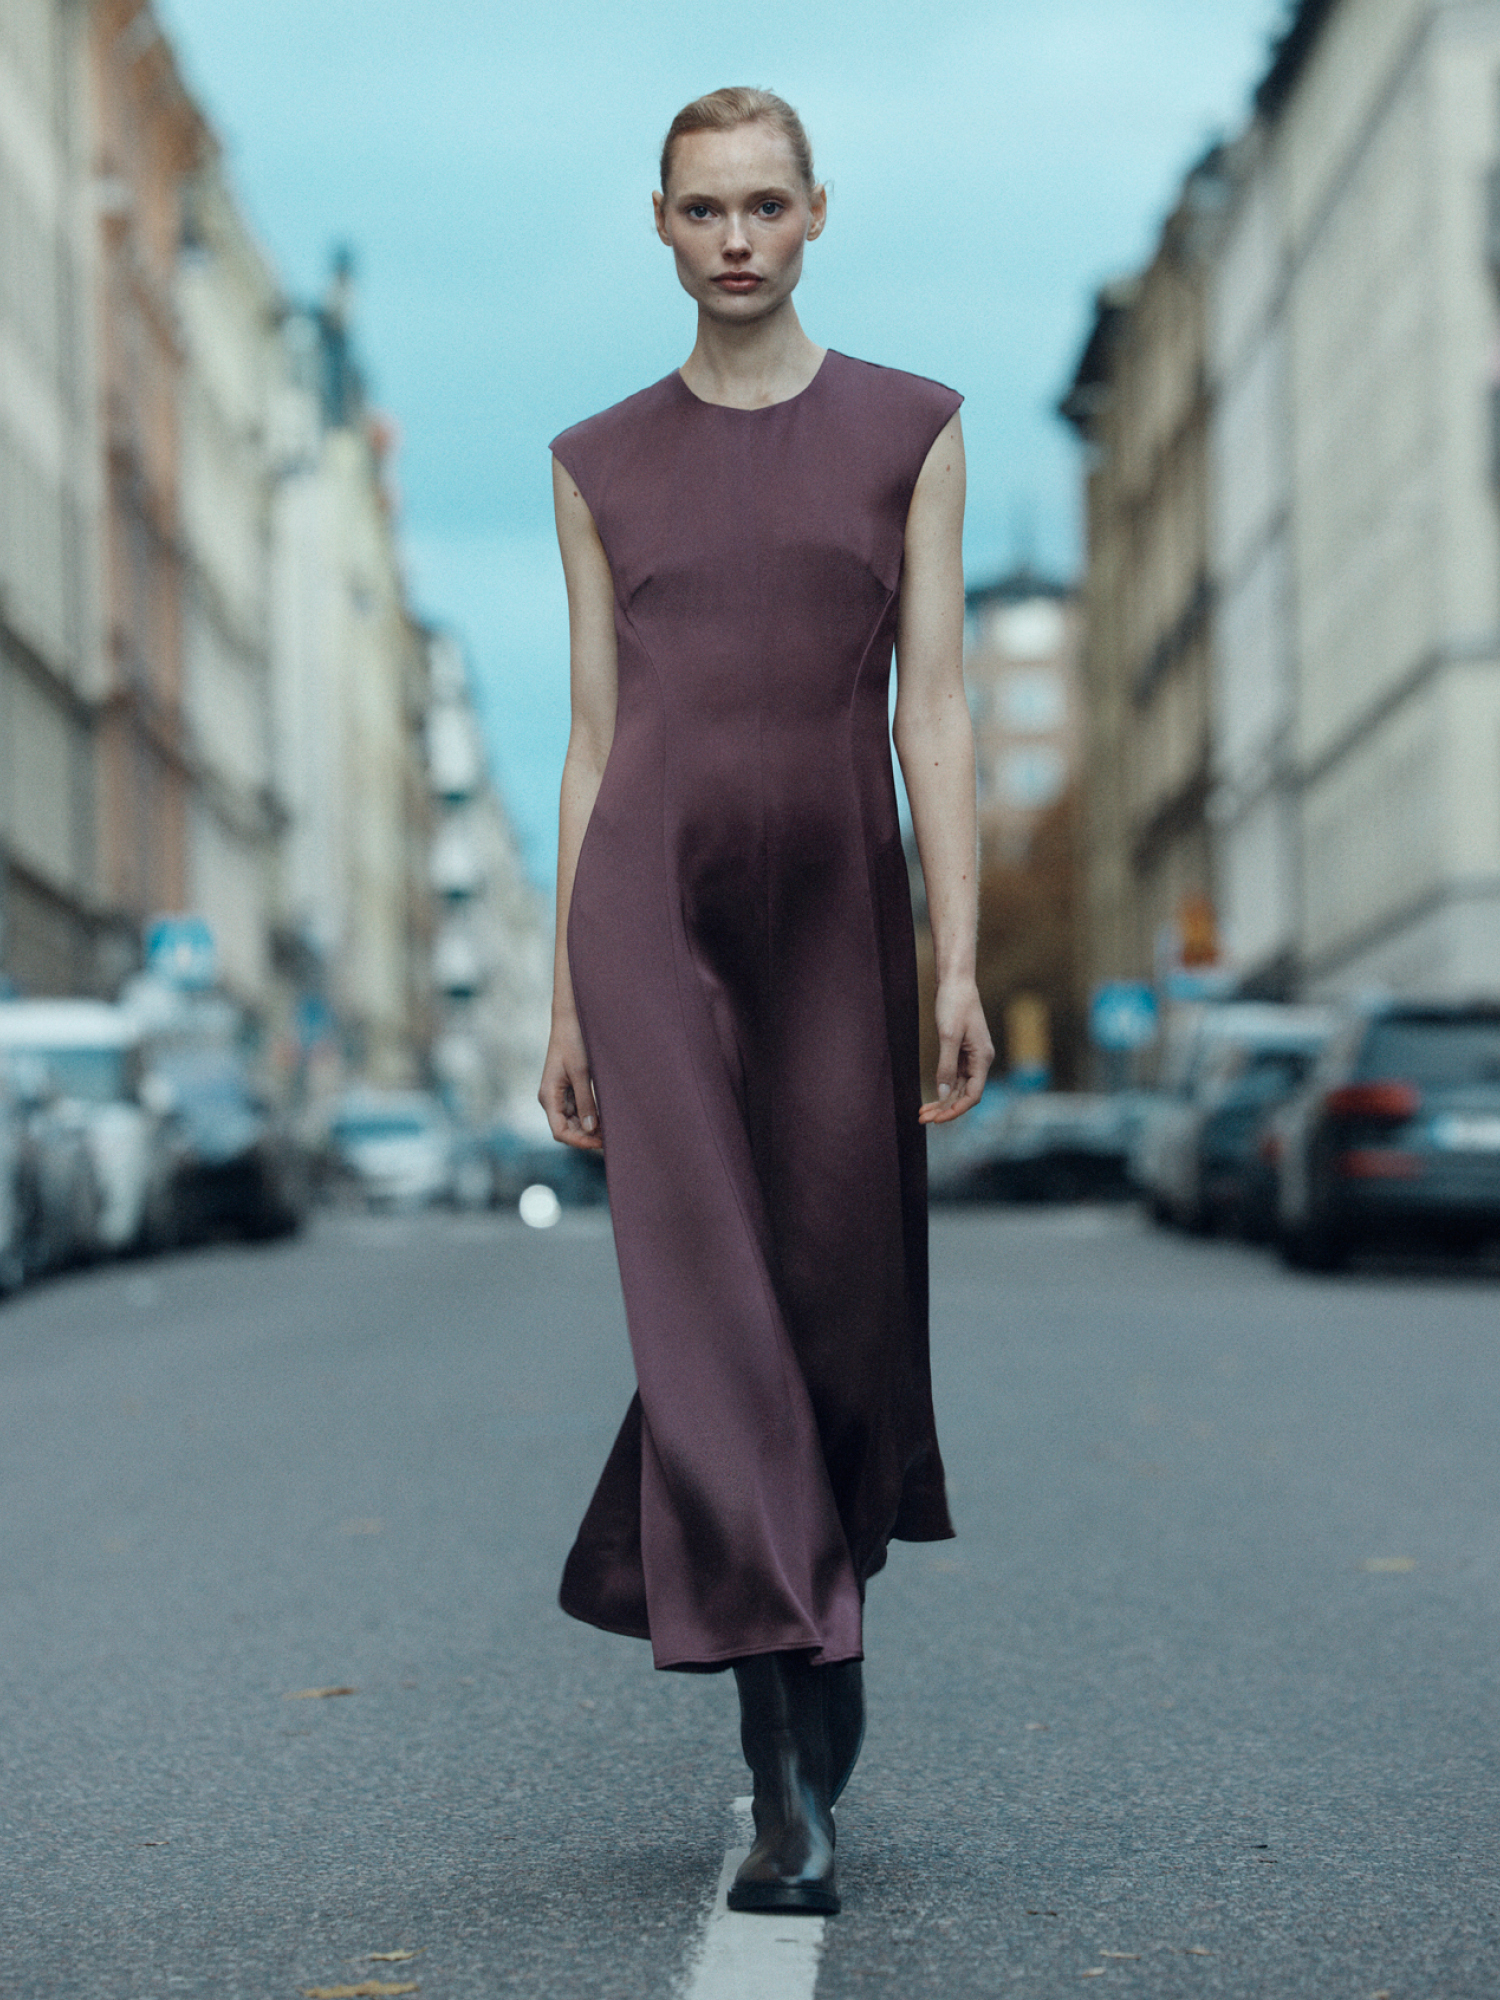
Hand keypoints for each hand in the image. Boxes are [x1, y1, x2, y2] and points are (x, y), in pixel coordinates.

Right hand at [539, 1016, 602, 1149]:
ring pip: (575, 1120)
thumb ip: (585, 1101)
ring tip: (612, 1129)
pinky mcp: (570, 1087)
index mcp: (548, 1096)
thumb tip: (591, 1129)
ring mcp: (560, 1093)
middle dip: (588, 1136)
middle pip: (568, 1129)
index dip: (580, 1141)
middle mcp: (551, 1098)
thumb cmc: (573, 1040)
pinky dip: (592, 1115)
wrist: (571, 1017)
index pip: (560, 1132)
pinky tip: (607, 1116)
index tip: (602, 1143)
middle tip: (613, 1138)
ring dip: (591, 1127)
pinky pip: (579, 1108)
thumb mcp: (581, 1072)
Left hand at [919, 978, 993, 1124]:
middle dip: (945, 1109)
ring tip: (922, 1112)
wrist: (956, 981)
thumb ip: (946, 1066)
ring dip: (942, 1101)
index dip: (955, 1110)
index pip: (973, 1095)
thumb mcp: (948, 1036)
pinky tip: (931, 1096)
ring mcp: (972, 1056)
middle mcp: (980, 1060)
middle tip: (922, 1119)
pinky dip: (943, 1087)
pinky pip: (954, 1076)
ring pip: (959, 1087)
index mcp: (982, 1058)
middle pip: (965, 1094)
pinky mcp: (962, 1051)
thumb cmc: (954, 1004)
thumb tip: (944, 1094)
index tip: (936, 1119)